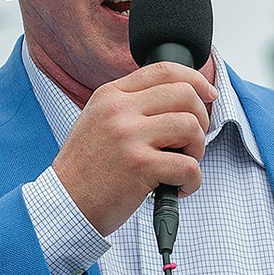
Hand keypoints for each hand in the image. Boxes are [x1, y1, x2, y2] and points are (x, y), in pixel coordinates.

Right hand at [52, 62, 216, 235]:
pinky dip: (192, 180)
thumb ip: (132, 105)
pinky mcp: (139, 166)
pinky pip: (188, 166)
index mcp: (111, 95)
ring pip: (191, 126)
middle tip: (191, 142)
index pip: (164, 70)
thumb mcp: (100, 120)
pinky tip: (178, 188)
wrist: (65, 204)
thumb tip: (183, 97)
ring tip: (182, 166)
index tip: (208, 94)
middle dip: (201, 118)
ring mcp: (128, 136)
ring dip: (197, 150)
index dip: (195, 79)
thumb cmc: (87, 168)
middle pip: (185, 95)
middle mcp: (119, 110)